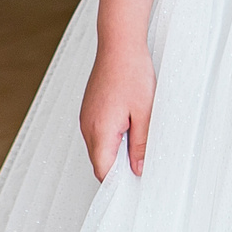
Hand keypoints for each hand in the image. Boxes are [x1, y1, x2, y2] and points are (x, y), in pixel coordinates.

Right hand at [80, 41, 155, 181]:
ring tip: (138, 139)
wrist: (119, 44)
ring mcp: (86, 118)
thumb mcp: (145, 112)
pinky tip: (129, 126)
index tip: (134, 187)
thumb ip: (140, 145)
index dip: (118, 184)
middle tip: (142, 164)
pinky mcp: (90, 110)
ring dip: (117, 151)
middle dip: (120, 168)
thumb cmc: (131, 72)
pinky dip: (112, 137)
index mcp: (100, 131)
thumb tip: (138, 169)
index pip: (103, 172)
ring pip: (100, 148)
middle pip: (100, 162)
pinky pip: (98, 133)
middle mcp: (88, 126)